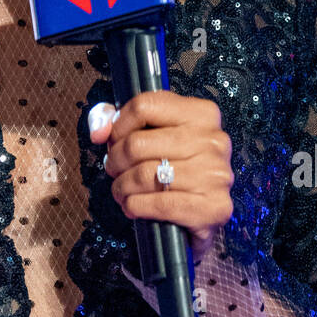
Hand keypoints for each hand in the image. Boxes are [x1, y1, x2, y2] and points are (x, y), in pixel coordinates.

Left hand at [87, 90, 234, 264]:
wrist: (206, 211)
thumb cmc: (176, 167)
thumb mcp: (153, 133)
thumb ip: (117, 121)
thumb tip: (100, 131)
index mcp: (201, 114)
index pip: (145, 106)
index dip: (118, 125)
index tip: (112, 139)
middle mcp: (213, 140)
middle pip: (138, 143)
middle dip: (115, 160)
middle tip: (114, 169)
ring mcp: (216, 174)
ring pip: (144, 175)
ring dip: (122, 186)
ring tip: (121, 190)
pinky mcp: (214, 206)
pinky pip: (159, 204)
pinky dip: (135, 206)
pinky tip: (132, 206)